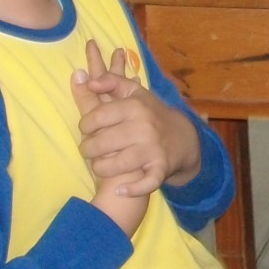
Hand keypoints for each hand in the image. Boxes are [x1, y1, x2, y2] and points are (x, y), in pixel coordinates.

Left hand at [72, 41, 200, 231]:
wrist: (183, 138)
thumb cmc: (151, 114)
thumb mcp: (135, 93)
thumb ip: (111, 82)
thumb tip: (85, 79)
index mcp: (135, 107)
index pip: (96, 117)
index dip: (85, 125)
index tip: (86, 128)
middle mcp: (144, 127)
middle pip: (100, 143)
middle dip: (87, 149)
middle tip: (88, 149)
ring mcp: (152, 149)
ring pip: (114, 165)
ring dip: (100, 168)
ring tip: (98, 165)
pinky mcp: (160, 169)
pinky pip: (144, 184)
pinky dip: (131, 190)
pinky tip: (120, 190)